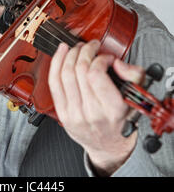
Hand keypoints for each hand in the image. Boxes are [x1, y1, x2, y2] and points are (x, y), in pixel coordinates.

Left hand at [48, 40, 144, 175]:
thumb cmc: (122, 118)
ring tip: (78, 48)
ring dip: (71, 54)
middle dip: (85, 51)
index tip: (106, 57)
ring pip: (65, 74)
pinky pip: (54, 83)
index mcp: (112, 109)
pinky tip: (61, 52)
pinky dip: (56, 63)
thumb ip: (134, 75)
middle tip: (91, 46)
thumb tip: (116, 62)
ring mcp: (74, 114)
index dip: (99, 59)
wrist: (109, 145)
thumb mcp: (136, 97)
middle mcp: (92, 113)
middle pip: (79, 71)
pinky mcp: (62, 113)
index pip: (96, 75)